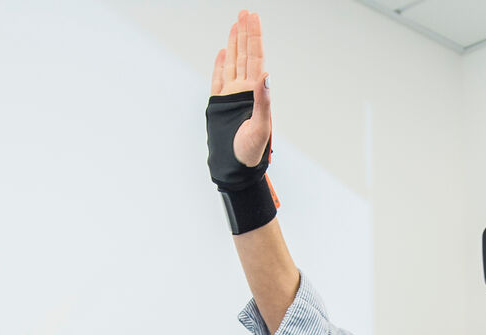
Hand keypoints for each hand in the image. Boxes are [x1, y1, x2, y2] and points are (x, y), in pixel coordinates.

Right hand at [210, 10, 269, 167]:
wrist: (235, 167)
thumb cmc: (251, 151)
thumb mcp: (260, 127)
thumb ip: (263, 101)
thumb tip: (266, 76)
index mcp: (256, 92)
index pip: (255, 56)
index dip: (254, 36)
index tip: (253, 17)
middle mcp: (245, 90)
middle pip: (245, 54)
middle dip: (245, 33)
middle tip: (245, 12)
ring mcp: (232, 95)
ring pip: (233, 62)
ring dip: (234, 43)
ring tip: (235, 25)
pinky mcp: (220, 104)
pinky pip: (219, 79)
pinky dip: (220, 64)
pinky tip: (224, 52)